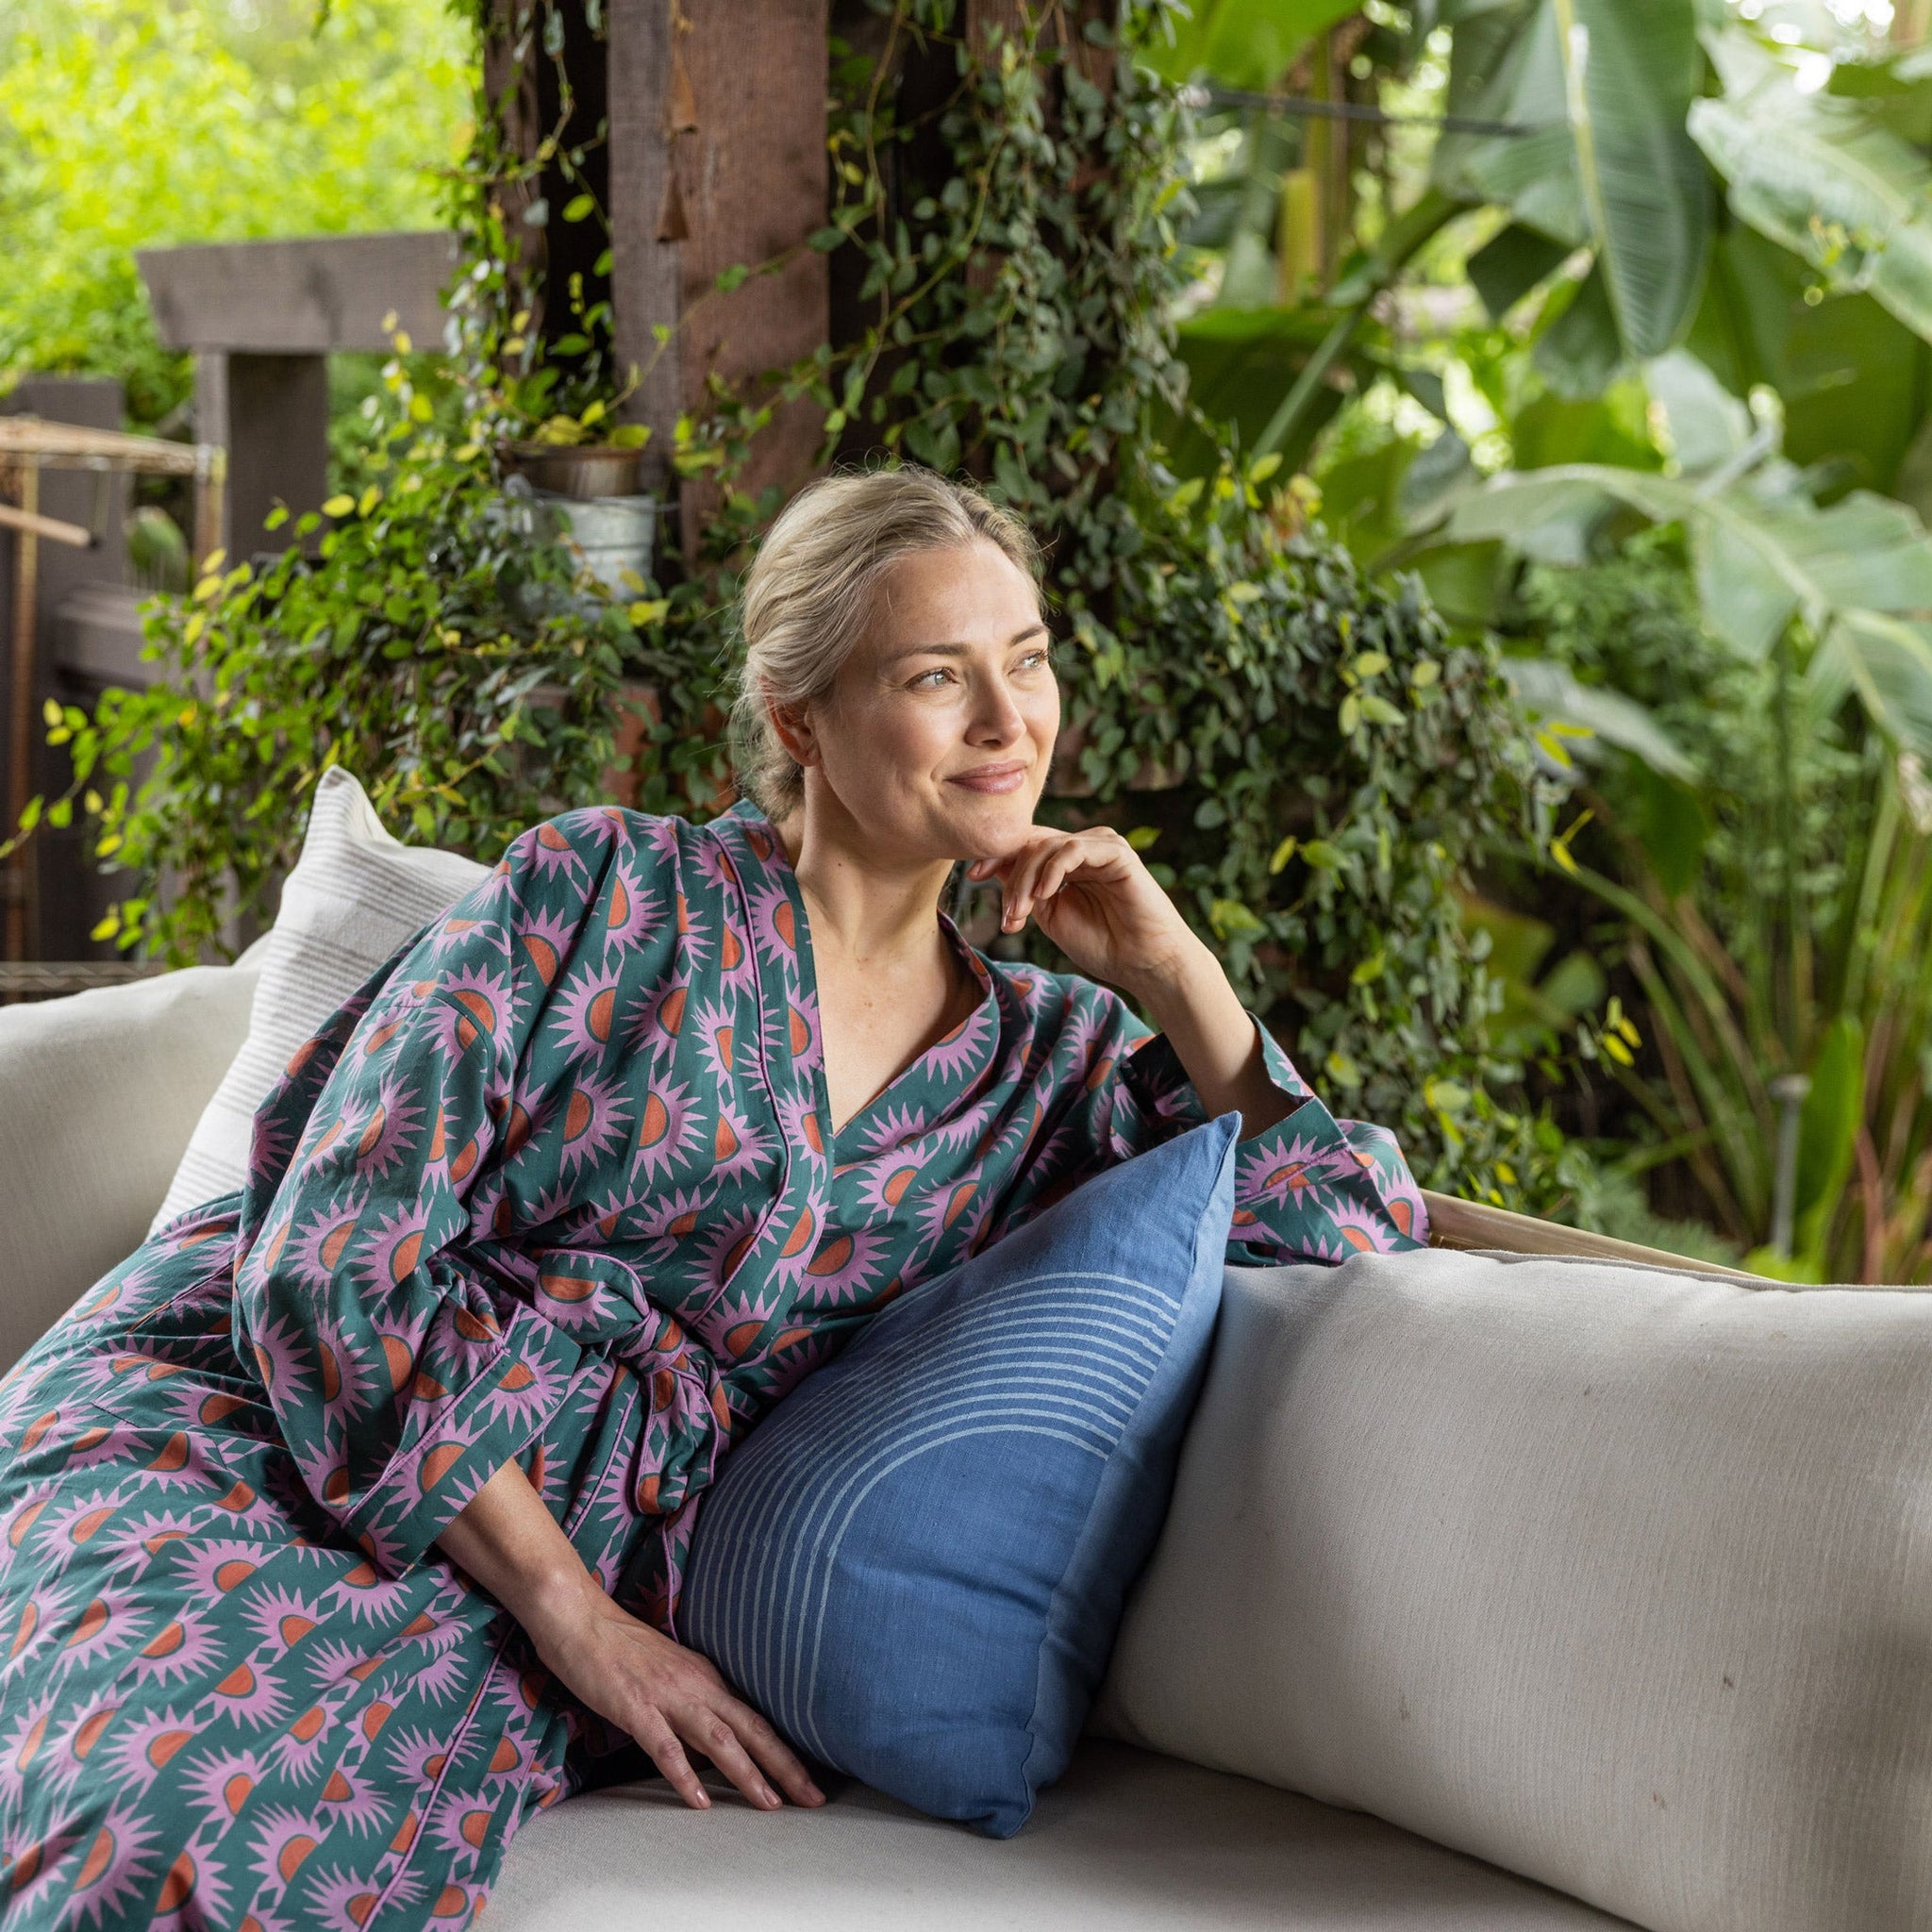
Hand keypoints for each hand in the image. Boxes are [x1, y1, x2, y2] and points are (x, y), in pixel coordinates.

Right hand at [526, 1567, 824, 1812]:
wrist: (580, 1618)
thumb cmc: (620, 1648)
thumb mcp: (670, 1673)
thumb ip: (693, 1704)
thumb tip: (715, 1745)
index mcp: (707, 1677)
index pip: (757, 1719)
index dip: (786, 1752)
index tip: (811, 1781)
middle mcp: (697, 1685)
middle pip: (752, 1730)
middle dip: (785, 1767)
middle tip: (815, 1799)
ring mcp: (668, 1696)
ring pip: (719, 1740)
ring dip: (748, 1774)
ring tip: (771, 1805)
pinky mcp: (636, 1707)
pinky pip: (665, 1746)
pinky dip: (686, 1774)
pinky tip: (700, 1801)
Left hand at [967, 825, 1207, 1001]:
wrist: (1143, 963)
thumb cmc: (1102, 944)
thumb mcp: (1050, 915)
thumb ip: (1027, 890)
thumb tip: (991, 867)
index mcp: (1067, 862)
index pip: (1025, 845)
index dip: (996, 857)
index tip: (972, 876)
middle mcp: (1083, 848)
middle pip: (1031, 844)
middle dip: (1011, 879)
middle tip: (1009, 917)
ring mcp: (1101, 846)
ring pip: (1047, 846)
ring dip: (1027, 880)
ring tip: (1023, 913)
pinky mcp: (1117, 852)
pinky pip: (1074, 849)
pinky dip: (1053, 870)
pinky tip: (1045, 895)